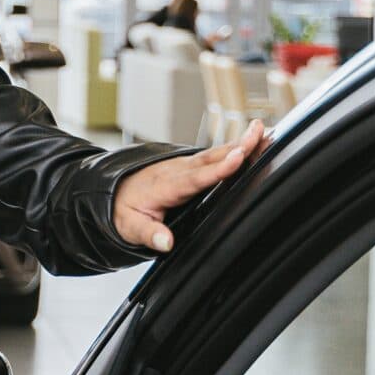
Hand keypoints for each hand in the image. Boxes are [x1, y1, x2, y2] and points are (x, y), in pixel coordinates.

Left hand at [113, 121, 269, 253]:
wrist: (111, 193)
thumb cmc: (122, 210)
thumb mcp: (129, 226)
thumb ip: (148, 234)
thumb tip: (165, 243)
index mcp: (166, 186)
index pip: (196, 178)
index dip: (218, 169)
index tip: (238, 158)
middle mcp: (178, 171)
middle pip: (211, 158)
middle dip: (236, 146)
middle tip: (260, 134)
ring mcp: (184, 166)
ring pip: (215, 153)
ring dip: (239, 143)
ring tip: (263, 132)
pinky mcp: (189, 166)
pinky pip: (214, 155)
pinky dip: (233, 148)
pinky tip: (251, 142)